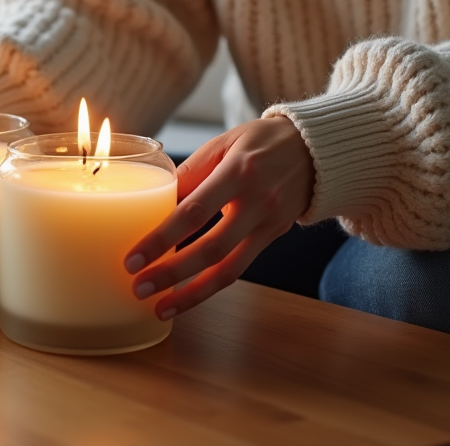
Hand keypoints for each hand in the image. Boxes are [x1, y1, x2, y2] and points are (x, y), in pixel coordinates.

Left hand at [124, 116, 313, 319]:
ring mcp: (269, 223)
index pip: (194, 212)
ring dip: (192, 293)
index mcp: (239, 172)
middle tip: (138, 287)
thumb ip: (191, 172)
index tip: (133, 258)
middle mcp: (257, 202)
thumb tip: (153, 200)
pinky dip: (211, 285)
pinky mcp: (274, 236)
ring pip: (229, 269)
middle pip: (211, 249)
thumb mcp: (224, 142)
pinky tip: (187, 295)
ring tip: (159, 308)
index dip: (162, 238)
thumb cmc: (260, 141)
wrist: (316, 149)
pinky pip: (240, 267)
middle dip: (172, 273)